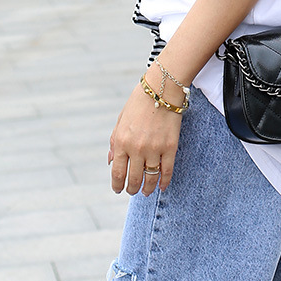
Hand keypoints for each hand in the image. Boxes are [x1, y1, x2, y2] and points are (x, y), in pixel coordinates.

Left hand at [108, 78, 182, 195]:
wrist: (161, 88)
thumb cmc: (138, 103)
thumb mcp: (120, 121)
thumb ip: (114, 142)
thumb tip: (110, 162)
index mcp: (121, 141)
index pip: (117, 172)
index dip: (117, 185)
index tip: (118, 189)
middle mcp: (136, 148)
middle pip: (133, 179)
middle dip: (132, 189)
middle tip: (132, 191)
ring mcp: (154, 148)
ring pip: (150, 178)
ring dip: (147, 188)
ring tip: (146, 192)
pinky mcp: (170, 146)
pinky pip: (167, 171)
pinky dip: (164, 182)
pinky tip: (162, 186)